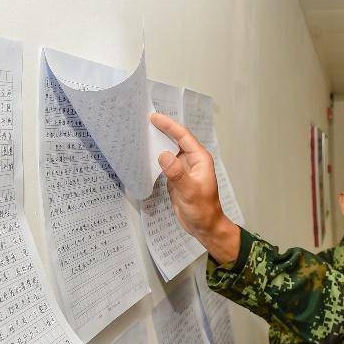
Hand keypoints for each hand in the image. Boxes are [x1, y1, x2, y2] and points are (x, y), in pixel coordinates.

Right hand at [151, 112, 238, 261]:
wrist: (204, 226)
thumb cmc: (202, 210)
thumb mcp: (190, 192)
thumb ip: (177, 174)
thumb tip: (163, 155)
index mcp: (200, 159)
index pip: (183, 136)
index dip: (169, 125)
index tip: (153, 117)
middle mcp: (192, 161)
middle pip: (175, 140)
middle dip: (161, 130)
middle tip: (141, 122)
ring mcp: (184, 169)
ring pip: (169, 150)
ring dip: (157, 143)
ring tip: (139, 134)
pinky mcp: (176, 177)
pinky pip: (165, 163)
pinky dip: (155, 157)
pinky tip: (144, 155)